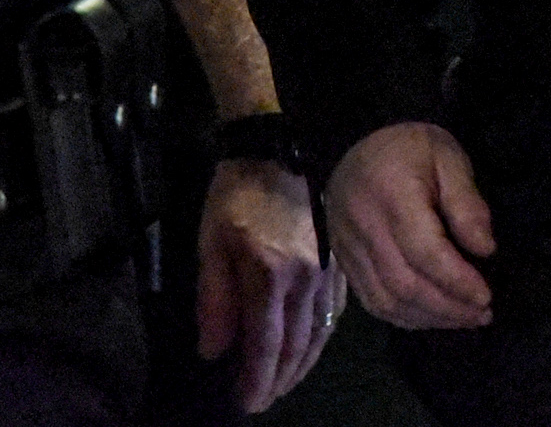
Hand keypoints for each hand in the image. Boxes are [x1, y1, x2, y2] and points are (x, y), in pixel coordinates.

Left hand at [199, 158, 346, 412]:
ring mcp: (329, 269)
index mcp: (273, 273)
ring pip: (320, 332)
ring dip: (302, 364)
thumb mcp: (211, 243)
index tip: (247, 403)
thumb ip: (213, 300)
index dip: (257, 378)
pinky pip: (335, 311)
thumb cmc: (237, 195)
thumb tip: (214, 351)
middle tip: (263, 400)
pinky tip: (311, 346)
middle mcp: (308, 278)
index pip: (267, 343)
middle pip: (297, 344)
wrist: (277, 148)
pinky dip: (322, 337)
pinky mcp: (339, 260)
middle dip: (279, 379)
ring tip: (284, 383)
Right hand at [326, 123, 494, 331]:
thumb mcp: (448, 157)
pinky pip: (372, 301)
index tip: (486, 296)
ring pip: (386, 300)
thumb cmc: (410, 146)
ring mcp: (349, 249)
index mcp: (392, 196)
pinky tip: (431, 316)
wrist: (356, 141)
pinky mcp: (344, 262)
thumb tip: (484, 249)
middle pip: (404, 284)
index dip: (456, 280)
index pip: (424, 252)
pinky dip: (403, 316)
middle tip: (482, 314)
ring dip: (428, 317)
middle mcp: (365, 229)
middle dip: (447, 307)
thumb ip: (466, 202)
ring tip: (463, 319)